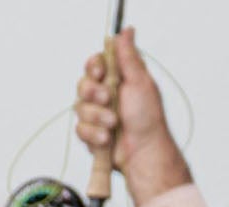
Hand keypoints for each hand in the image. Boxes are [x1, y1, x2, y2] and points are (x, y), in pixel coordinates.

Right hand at [75, 27, 191, 204]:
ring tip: (113, 124)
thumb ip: (129, 56)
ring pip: (79, 107)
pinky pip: (80, 128)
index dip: (93, 66)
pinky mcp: (91, 134)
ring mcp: (97, 115)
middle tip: (107, 98)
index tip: (99, 72)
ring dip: (96, 116)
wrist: (144, 154)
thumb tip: (127, 31)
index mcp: (117, 80)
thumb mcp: (140, 82)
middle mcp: (105, 95)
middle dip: (92, 91)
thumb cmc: (148, 120)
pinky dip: (93, 133)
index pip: (94, 64)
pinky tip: (106, 139)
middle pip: (83, 83)